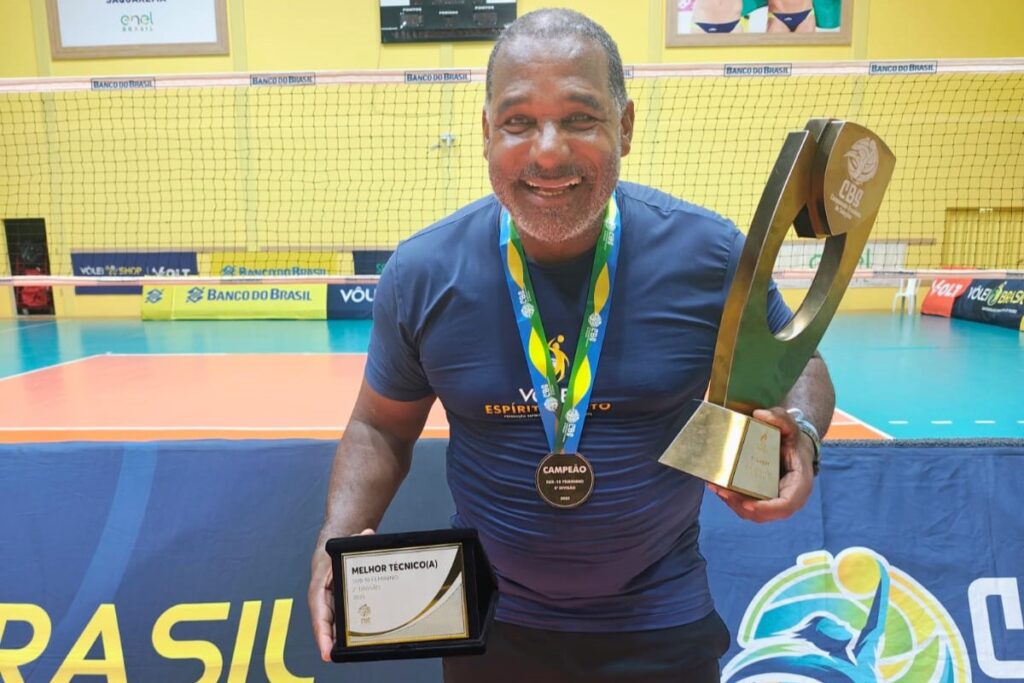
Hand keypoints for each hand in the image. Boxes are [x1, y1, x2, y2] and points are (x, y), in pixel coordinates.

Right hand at [308, 528, 374, 661]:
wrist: (332, 547)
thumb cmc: (335, 550)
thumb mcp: (344, 544)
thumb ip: (356, 540)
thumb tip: (368, 534)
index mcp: (319, 588)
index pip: (319, 615)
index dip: (322, 634)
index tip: (326, 651)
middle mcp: (322, 599)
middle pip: (326, 625)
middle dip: (330, 642)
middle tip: (335, 656)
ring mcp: (329, 604)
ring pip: (333, 625)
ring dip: (337, 640)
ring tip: (346, 654)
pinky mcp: (338, 605)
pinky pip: (340, 620)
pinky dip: (344, 632)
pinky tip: (354, 643)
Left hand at [707, 407, 814, 522]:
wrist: (793, 448)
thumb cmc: (793, 440)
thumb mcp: (791, 426)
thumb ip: (780, 418)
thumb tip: (759, 414)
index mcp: (799, 485)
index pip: (785, 505)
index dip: (767, 508)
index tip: (748, 503)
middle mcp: (788, 499)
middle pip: (764, 513)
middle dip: (741, 504)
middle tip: (722, 490)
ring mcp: (774, 502)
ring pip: (752, 513)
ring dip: (732, 503)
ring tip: (715, 487)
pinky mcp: (762, 501)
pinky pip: (746, 506)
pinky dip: (731, 500)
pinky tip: (718, 487)